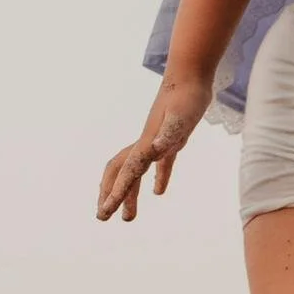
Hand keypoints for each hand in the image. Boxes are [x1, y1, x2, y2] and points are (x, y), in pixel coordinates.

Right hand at [97, 76, 209, 222]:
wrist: (191, 76)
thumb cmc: (187, 96)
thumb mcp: (181, 117)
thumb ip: (169, 134)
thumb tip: (157, 150)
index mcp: (147, 144)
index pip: (127, 174)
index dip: (116, 194)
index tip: (104, 213)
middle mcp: (147, 145)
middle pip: (120, 173)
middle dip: (111, 195)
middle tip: (103, 217)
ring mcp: (157, 142)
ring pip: (135, 172)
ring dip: (130, 194)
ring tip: (128, 218)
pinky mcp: (171, 140)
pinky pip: (160, 165)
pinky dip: (158, 179)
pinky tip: (158, 192)